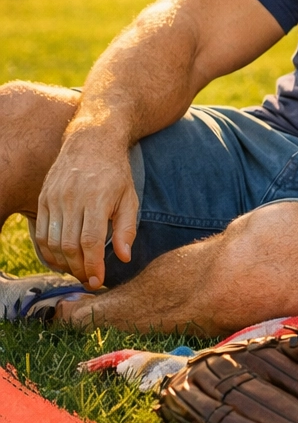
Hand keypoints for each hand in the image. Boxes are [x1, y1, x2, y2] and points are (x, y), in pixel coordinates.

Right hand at [33, 131, 138, 288]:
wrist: (92, 142)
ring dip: (63, 263)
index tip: (97, 280)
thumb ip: (127, 229)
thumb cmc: (116, 173)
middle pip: (69, 244)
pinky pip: (41, 232)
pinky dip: (48, 251)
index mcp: (97, 199)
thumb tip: (123, 258)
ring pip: (52, 241)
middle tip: (88, 279)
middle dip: (78, 268)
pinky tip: (60, 259)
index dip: (93, 265)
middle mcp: (72, 199)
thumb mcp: (130, 198)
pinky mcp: (43, 198)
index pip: (91, 241)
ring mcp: (54, 198)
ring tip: (76, 271)